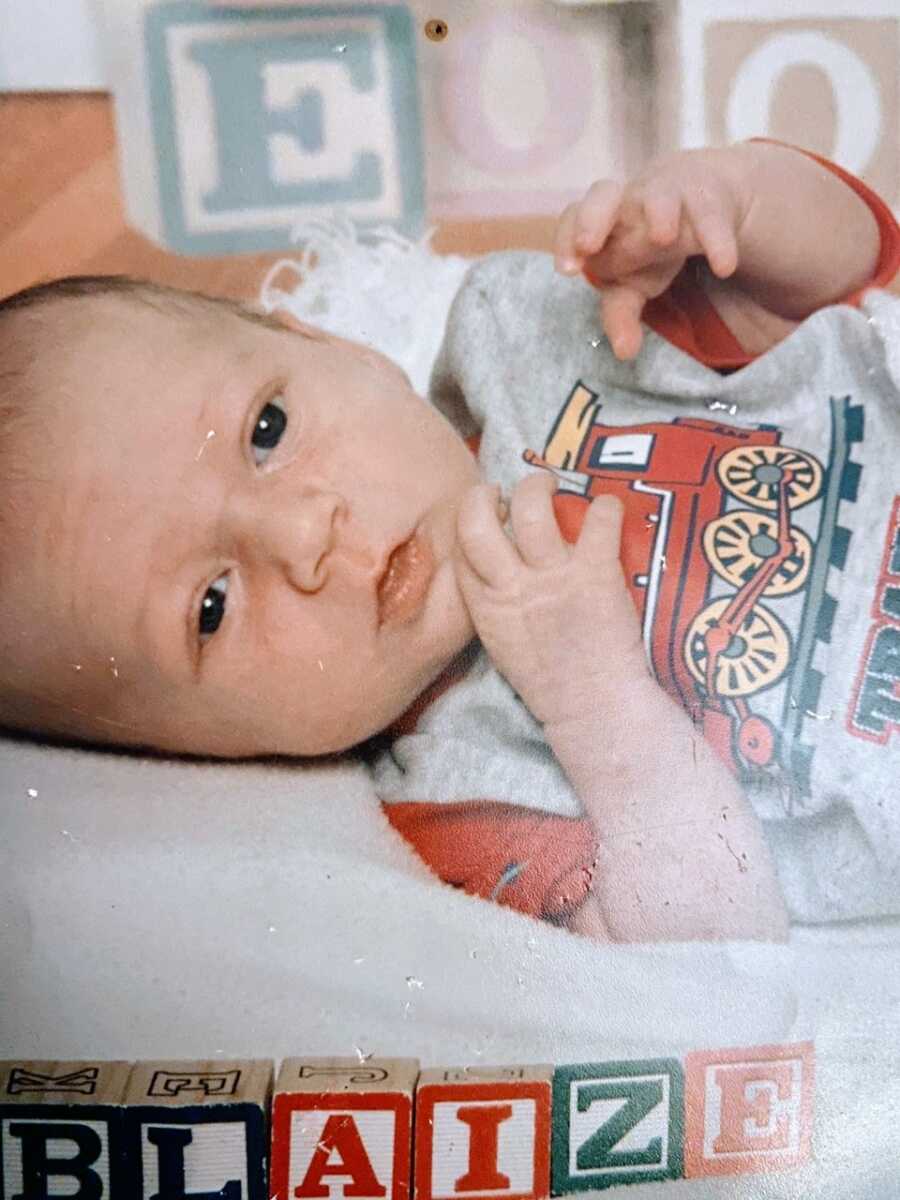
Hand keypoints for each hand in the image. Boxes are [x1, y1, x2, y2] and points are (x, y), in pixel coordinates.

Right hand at [453, 473, 644, 727]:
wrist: (592, 707)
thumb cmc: (547, 678)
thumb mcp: (499, 639)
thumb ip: (492, 599)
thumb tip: (498, 563)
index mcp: (483, 605)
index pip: (460, 545)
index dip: (470, 519)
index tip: (488, 514)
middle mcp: (511, 585)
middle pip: (479, 519)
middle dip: (488, 493)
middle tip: (510, 493)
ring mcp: (553, 576)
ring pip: (532, 508)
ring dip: (539, 486)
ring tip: (551, 486)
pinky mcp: (595, 573)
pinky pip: (598, 521)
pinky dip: (605, 507)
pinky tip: (607, 510)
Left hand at [555, 150, 743, 358]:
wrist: (697, 201)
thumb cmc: (646, 246)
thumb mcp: (631, 284)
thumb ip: (621, 314)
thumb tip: (625, 352)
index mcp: (599, 221)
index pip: (571, 220)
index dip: (565, 240)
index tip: (567, 271)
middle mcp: (626, 202)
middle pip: (602, 195)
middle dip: (593, 217)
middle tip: (587, 245)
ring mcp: (666, 196)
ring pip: (659, 194)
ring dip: (659, 211)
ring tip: (662, 237)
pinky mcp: (706, 201)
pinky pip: (711, 216)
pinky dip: (718, 238)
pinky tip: (724, 266)